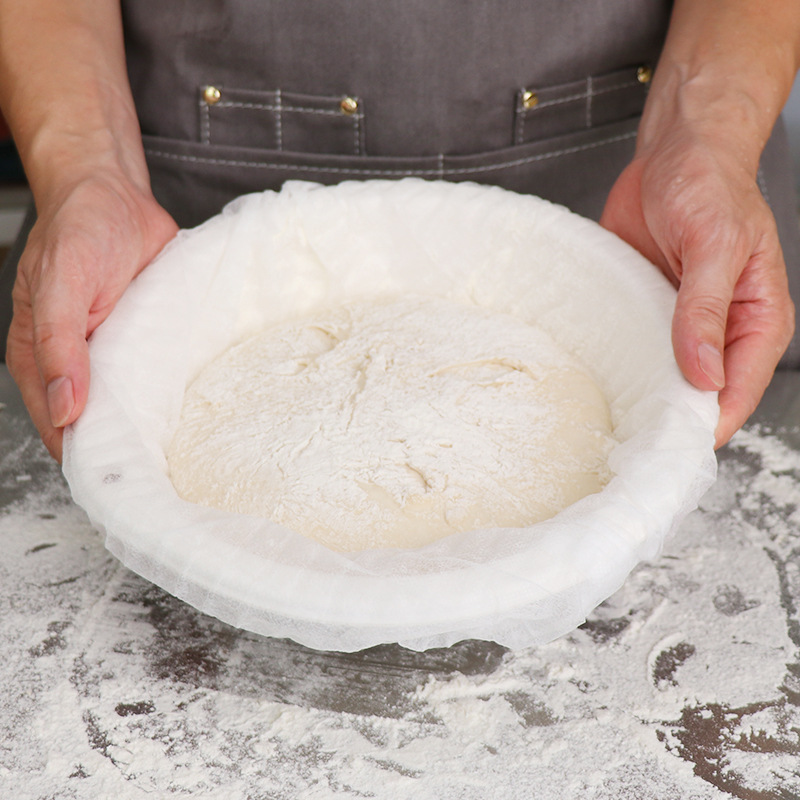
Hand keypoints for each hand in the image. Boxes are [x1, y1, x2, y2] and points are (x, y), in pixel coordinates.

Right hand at [5, 172, 177, 460]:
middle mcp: (76, 363)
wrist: (116, 195)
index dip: (84, 454)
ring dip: (150, 428)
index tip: (117, 482)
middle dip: (123, 450)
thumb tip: (63, 409)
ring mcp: (113, 355)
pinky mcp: (144, 342)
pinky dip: (170, 396)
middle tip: (158, 477)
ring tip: (178, 458)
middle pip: (97, 423)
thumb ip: (57, 346)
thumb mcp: (61, 285)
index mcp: (40, 357)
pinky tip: (190, 416)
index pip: (58, 424)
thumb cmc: (79, 231)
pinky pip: (157, 378)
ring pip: (131, 406)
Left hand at [601, 131, 794, 447]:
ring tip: (611, 427)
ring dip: (642, 399)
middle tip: (633, 445)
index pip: (738, 390)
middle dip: (672, 419)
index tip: (674, 446)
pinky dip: (619, 368)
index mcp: (756, 319)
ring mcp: (682, 324)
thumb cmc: (710, 184)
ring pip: (665, 378)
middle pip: (701, 394)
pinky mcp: (649, 312)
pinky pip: (635, 351)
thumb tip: (705, 373)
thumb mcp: (714, 246)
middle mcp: (721, 329)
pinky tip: (598, 385)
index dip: (709, 422)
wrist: (674, 151)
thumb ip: (707, 310)